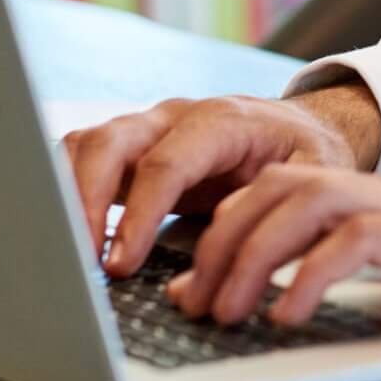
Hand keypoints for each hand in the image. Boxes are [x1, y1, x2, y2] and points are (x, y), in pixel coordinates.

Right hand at [61, 85, 380, 276]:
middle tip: (83, 260)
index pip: (166, 162)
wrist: (300, 128)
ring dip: (66, 195)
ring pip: (86, 146)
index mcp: (221, 120)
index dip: (141, 213)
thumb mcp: (317, 172)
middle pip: (110, 142)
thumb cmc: (306, 153)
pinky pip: (82, 160)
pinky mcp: (131, 151)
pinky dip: (64, 192)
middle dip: (86, 200)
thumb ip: (279, 200)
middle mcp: (174, 117)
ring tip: (70, 254)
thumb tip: (229, 237)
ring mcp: (147, 130)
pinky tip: (70, 238)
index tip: (123, 262)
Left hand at [167, 163, 380, 325]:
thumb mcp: (360, 276)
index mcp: (347, 194)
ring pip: (308, 202)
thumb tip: (219, 297)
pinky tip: (289, 314)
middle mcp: (367, 189)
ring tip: (231, 313)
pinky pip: (356, 239)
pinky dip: (311, 275)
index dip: (217, 234)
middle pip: (276, 188)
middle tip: (197, 305)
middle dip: (222, 245)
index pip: (266, 190)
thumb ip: (292, 274)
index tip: (187, 289)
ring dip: (255, 257)